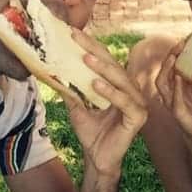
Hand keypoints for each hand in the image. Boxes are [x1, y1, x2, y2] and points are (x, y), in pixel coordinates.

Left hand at [64, 30, 147, 177]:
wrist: (97, 159)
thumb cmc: (91, 132)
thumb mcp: (77, 106)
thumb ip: (71, 88)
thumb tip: (53, 69)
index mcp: (118, 85)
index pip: (105, 60)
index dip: (90, 45)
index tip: (72, 32)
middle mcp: (130, 90)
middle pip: (113, 65)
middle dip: (94, 50)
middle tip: (76, 37)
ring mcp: (137, 103)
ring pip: (120, 80)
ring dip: (103, 68)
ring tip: (86, 58)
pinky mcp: (138, 117)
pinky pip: (125, 102)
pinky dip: (111, 92)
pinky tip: (96, 84)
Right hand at [155, 40, 191, 142]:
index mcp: (177, 83)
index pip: (173, 62)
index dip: (177, 48)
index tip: (188, 36)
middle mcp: (171, 90)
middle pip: (164, 68)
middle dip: (170, 54)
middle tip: (180, 43)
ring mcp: (172, 102)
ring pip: (162, 83)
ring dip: (167, 69)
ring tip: (174, 57)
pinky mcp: (178, 114)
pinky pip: (174, 100)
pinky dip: (175, 89)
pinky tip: (178, 79)